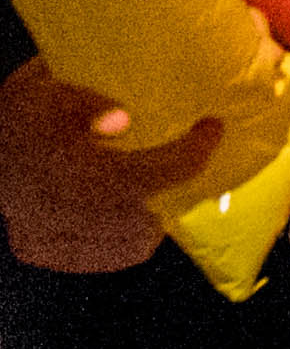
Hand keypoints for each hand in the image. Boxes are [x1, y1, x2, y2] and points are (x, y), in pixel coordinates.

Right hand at [0, 62, 212, 272]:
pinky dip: (112, 243)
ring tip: (153, 194)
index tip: (210, 128)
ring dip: (146, 224)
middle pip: (148, 223)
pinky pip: (90, 257)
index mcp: (85, 175)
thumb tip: (121, 120)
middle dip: (173, 194)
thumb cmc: (11, 117)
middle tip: (180, 165)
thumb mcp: (43, 91)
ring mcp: (51, 238)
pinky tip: (118, 220)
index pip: (164, 171)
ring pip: (125, 248)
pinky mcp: (36, 247)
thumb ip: (86, 104)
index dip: (197, 149)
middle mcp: (72, 215)